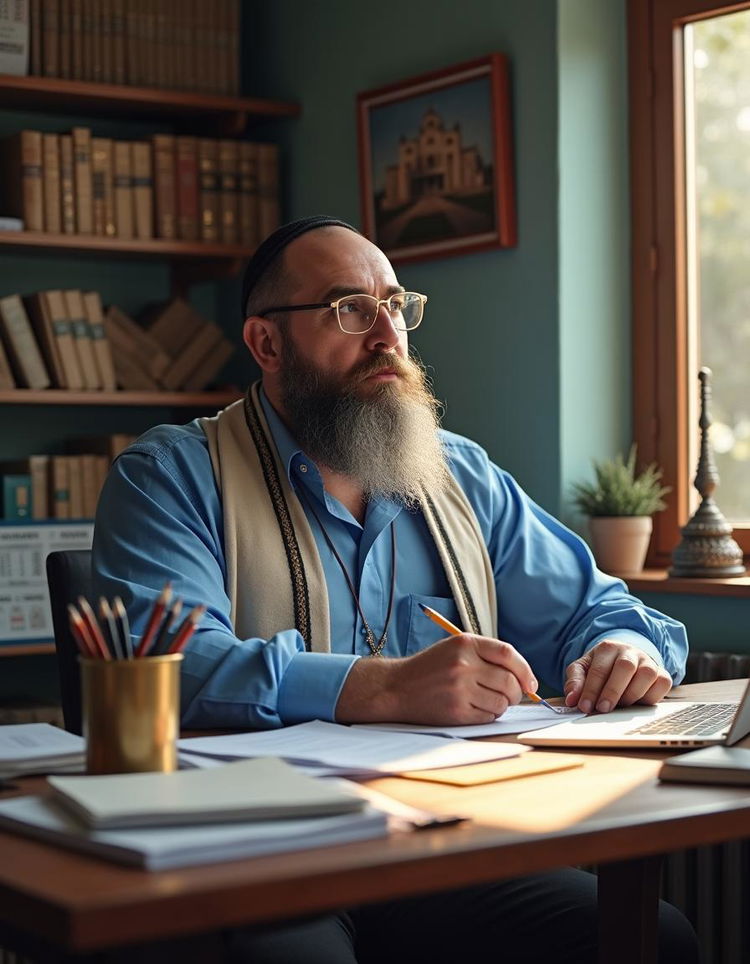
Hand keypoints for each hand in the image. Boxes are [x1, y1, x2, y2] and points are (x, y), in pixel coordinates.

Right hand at [335, 634, 537, 725]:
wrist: (396, 687)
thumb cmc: (430, 668)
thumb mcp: (455, 649)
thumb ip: (486, 656)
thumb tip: (524, 679)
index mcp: (465, 643)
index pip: (508, 654)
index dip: (525, 671)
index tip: (530, 684)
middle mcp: (463, 664)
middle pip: (509, 681)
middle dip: (516, 693)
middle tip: (510, 696)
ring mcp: (459, 689)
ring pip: (501, 702)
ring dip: (501, 705)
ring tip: (486, 700)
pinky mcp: (456, 711)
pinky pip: (488, 716)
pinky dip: (488, 715)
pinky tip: (474, 708)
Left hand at [564, 639, 671, 713]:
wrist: (624, 658)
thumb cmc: (602, 667)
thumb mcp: (584, 669)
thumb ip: (575, 682)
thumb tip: (571, 699)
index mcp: (608, 648)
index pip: (599, 669)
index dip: (591, 689)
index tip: (584, 706)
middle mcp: (630, 651)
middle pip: (624, 667)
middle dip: (612, 691)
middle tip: (602, 709)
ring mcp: (648, 661)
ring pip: (646, 674)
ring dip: (632, 694)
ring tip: (620, 706)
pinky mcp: (662, 673)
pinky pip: (662, 683)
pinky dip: (652, 696)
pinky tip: (638, 703)